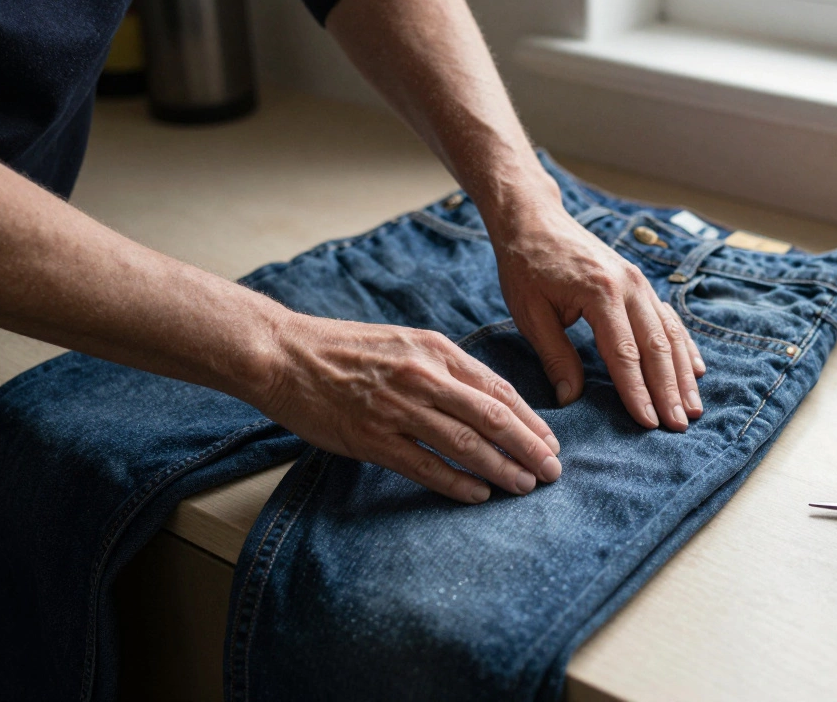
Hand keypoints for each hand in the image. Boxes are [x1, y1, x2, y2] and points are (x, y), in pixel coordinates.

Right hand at [257, 314, 561, 503]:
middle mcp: (422, 376)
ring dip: (501, 468)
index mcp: (435, 350)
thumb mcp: (404, 341)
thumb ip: (443, 367)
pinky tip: (479, 495)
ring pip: (465, 444)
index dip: (529, 419)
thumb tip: (485, 398)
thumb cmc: (344, 349)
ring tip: (525, 486)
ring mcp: (397, 408)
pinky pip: (425, 466)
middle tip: (553, 471)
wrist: (284, 354)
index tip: (550, 441)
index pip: (497, 389)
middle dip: (528, 447)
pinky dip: (456, 483)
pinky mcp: (372, 438)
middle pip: (491, 417)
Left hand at [490, 198, 705, 430]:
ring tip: (693, 407)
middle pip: (656, 346)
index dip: (638, 391)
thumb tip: (570, 399)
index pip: (625, 353)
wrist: (534, 220)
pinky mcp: (639, 283)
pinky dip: (683, 345)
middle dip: (669, 390)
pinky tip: (694, 369)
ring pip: (669, 333)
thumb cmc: (526, 266)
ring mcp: (638, 282)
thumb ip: (554, 356)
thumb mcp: (531, 313)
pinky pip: (668, 318)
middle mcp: (628, 285)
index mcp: (600, 293)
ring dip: (682, 373)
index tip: (649, 422)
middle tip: (679, 426)